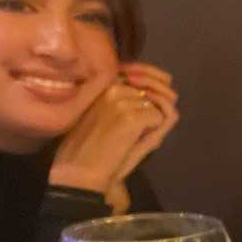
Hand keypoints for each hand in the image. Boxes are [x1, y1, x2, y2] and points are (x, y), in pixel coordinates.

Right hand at [49, 62, 178, 195]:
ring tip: (133, 134)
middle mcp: (113, 86)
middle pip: (154, 89)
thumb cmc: (89, 144)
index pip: (143, 71)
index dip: (153, 86)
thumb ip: (129, 95)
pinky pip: (160, 118)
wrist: (78, 170)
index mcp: (104, 82)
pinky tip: (134, 140)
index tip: (151, 100)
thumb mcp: (106, 111)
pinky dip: (154, 131)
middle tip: (142, 124)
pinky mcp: (131, 118)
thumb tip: (163, 84)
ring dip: (153, 120)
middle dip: (154, 106)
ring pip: (158, 105)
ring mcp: (122, 101)